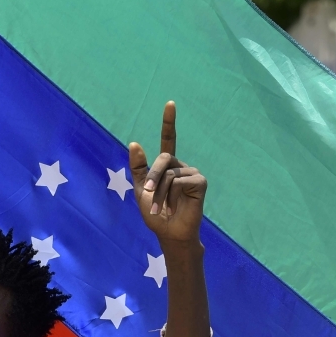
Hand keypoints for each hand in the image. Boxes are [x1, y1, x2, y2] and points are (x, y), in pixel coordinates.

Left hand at [129, 102, 206, 247]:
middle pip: (163, 158)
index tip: (170, 104)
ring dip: (160, 193)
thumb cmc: (155, 214)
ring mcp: (192, 173)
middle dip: (152, 176)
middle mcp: (181, 166)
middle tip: (148, 194)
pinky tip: (174, 207)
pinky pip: (180, 180)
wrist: (169, 232)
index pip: (168, 139)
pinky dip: (172, 195)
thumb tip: (134, 142)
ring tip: (161, 208)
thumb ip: (138, 168)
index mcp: (167, 166)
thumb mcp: (141, 190)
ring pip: (169, 173)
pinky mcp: (200, 182)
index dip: (169, 122)